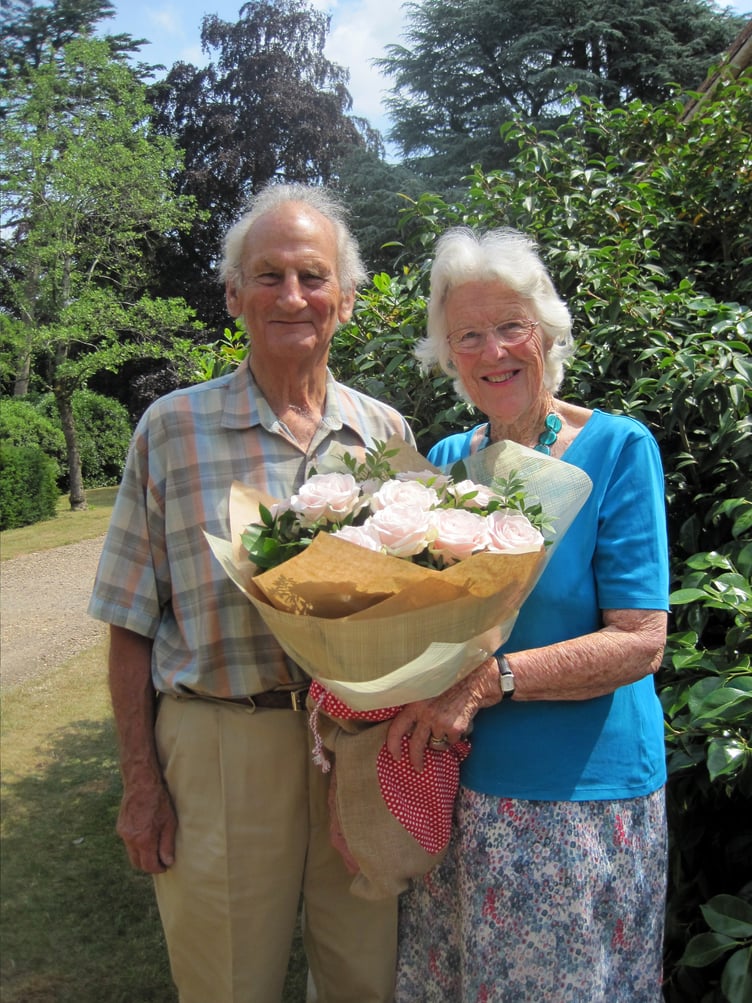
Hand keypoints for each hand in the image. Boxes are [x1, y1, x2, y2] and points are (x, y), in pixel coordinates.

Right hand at [116, 779, 176, 873]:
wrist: (141, 783)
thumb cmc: (159, 801)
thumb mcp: (169, 822)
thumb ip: (167, 844)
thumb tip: (167, 862)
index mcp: (143, 839)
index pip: (148, 865)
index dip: (157, 869)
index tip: (165, 867)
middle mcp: (130, 839)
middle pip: (137, 863)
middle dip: (148, 865)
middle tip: (160, 861)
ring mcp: (123, 833)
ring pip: (131, 853)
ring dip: (142, 855)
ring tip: (154, 847)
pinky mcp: (120, 827)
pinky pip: (128, 843)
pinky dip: (136, 845)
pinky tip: (146, 835)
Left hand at [386, 657, 497, 771]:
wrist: (474, 682)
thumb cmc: (450, 688)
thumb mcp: (427, 694)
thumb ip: (417, 710)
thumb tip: (407, 733)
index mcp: (414, 704)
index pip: (397, 728)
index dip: (393, 744)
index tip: (396, 756)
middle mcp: (425, 713)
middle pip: (416, 744)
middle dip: (416, 759)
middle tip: (418, 768)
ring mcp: (440, 721)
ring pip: (436, 744)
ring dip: (442, 740)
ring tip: (448, 724)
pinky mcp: (454, 728)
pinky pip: (452, 742)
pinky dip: (456, 737)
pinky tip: (460, 723)